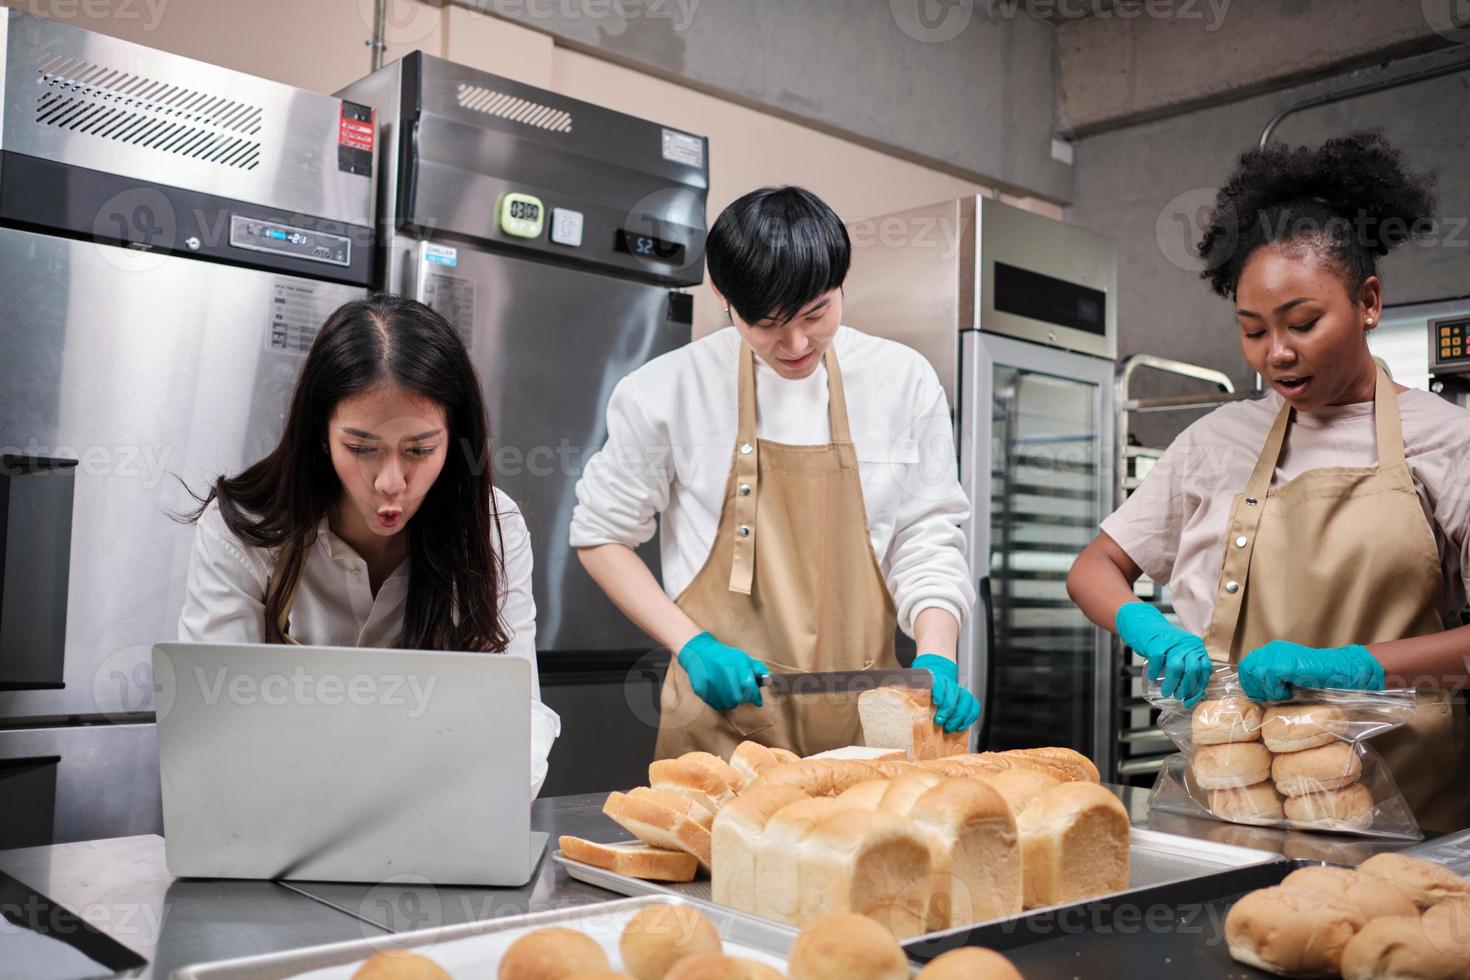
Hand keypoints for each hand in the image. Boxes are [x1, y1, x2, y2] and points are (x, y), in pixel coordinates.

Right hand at [677, 632, 768, 710]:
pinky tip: (721, 694)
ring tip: (731, 692)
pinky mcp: (702, 690)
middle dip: (743, 697)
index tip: (758, 701)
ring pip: (728, 704)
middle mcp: (723, 675)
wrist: (700, 653)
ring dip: (732, 701)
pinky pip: (716, 704)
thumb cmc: (725, 656)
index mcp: (736, 665)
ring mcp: (711, 684)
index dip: (755, 696)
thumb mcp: (743, 658)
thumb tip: (767, 681)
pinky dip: (722, 702)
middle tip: (742, 693)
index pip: (749, 687)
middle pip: (739, 698)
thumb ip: (757, 668)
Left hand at [912, 654, 980, 733]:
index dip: (940, 694)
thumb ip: (913, 691)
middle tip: (940, 722)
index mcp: (936, 678)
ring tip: (949, 728)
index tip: (937, 704)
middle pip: (954, 695)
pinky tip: (961, 726)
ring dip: (959, 717)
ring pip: (966, 701)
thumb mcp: (913, 686)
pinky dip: (970, 717)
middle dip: (948, 711)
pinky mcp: (967, 698)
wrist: (935, 676)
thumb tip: (913, 695)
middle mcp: (950, 683)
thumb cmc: (922, 686)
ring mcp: (960, 690)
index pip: (941, 684)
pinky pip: (974, 706)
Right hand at [1115, 602, 1212, 706]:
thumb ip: (1188, 667)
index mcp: (1196, 647)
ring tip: (1166, 692)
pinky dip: (1156, 672)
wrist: (1144, 624)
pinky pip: (1158, 661)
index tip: (1191, 700)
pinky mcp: (1156, 642)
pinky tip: (1153, 678)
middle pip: (1192, 669)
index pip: (1204, 670)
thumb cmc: (1163, 644)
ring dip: (1171, 683)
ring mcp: (1171, 642)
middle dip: (1186, 687)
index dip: (1198, 687)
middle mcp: (1187, 643)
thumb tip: (1194, 693)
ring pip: (1176, 667)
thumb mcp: (1180, 653)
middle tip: (1178, 697)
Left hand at [1238, 640, 1383, 701]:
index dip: (1251, 685)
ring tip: (1285, 694)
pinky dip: (1276, 689)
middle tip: (1276, 696)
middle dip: (1257, 688)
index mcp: (1269, 652)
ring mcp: (1279, 653)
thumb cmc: (1316, 679)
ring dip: (1268, 689)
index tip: (1265, 696)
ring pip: (1255, 673)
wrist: (1341, 672)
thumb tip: (1252, 692)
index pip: (1244, 668)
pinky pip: (1268, 676)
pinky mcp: (1287, 661)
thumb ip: (1269, 679)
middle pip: (1246, 670)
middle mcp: (1271, 649)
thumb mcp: (1287, 678)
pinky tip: (1290, 693)